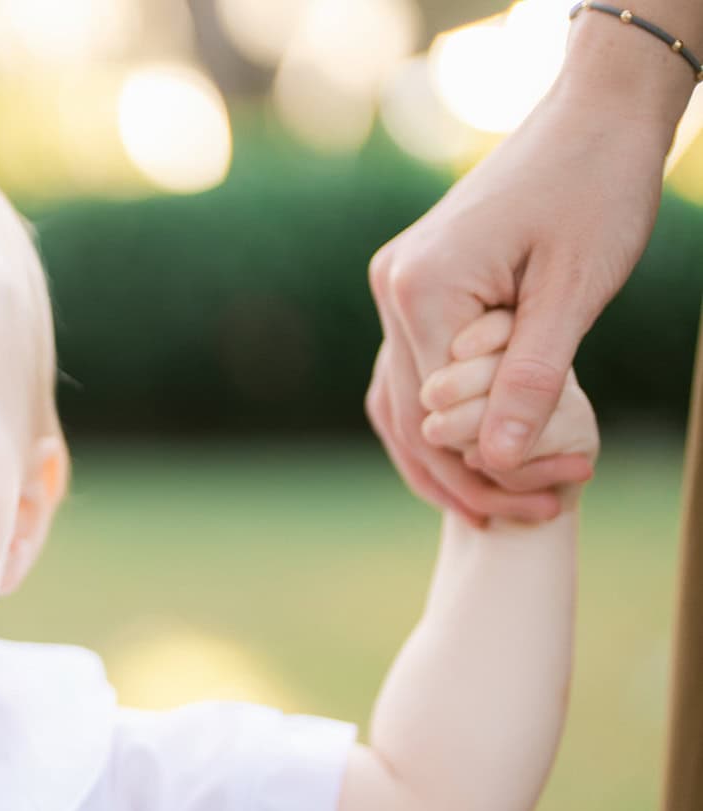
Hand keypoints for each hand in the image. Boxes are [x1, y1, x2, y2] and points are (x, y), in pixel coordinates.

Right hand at [365, 64, 667, 526]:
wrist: (591, 117)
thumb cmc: (594, 189)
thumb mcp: (575, 289)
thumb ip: (533, 376)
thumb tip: (500, 463)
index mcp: (422, 289)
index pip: (438, 415)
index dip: (491, 470)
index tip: (557, 499)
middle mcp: (392, 290)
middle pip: (409, 419)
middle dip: (469, 477)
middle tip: (536, 517)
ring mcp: (395, 288)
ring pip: (397, 404)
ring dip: (442, 460)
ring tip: (498, 508)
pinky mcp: (413, 287)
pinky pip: (409, 374)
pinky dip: (435, 422)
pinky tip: (472, 456)